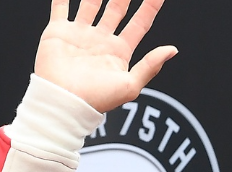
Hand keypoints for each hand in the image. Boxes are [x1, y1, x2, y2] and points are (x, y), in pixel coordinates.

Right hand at [35, 0, 176, 112]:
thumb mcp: (131, 85)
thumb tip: (173, 50)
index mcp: (119, 51)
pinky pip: (61, 6)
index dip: (150, 7)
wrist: (64, 102)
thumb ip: (150, 65)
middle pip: (116, 8)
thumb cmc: (97, 99)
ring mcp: (80, 34)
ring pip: (91, 3)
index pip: (139, 24)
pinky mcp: (58, 31)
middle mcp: (101, 40)